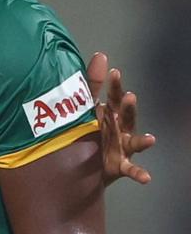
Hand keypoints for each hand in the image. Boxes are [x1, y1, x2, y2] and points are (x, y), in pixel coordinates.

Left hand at [86, 52, 155, 184]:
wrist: (83, 165)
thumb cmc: (90, 131)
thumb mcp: (88, 108)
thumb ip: (92, 84)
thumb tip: (101, 55)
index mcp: (111, 114)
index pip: (114, 98)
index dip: (114, 86)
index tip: (115, 72)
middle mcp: (120, 129)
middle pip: (126, 117)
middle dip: (128, 108)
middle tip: (129, 97)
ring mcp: (122, 147)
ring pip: (134, 142)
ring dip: (142, 141)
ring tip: (150, 139)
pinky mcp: (120, 166)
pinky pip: (131, 170)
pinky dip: (139, 174)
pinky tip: (147, 178)